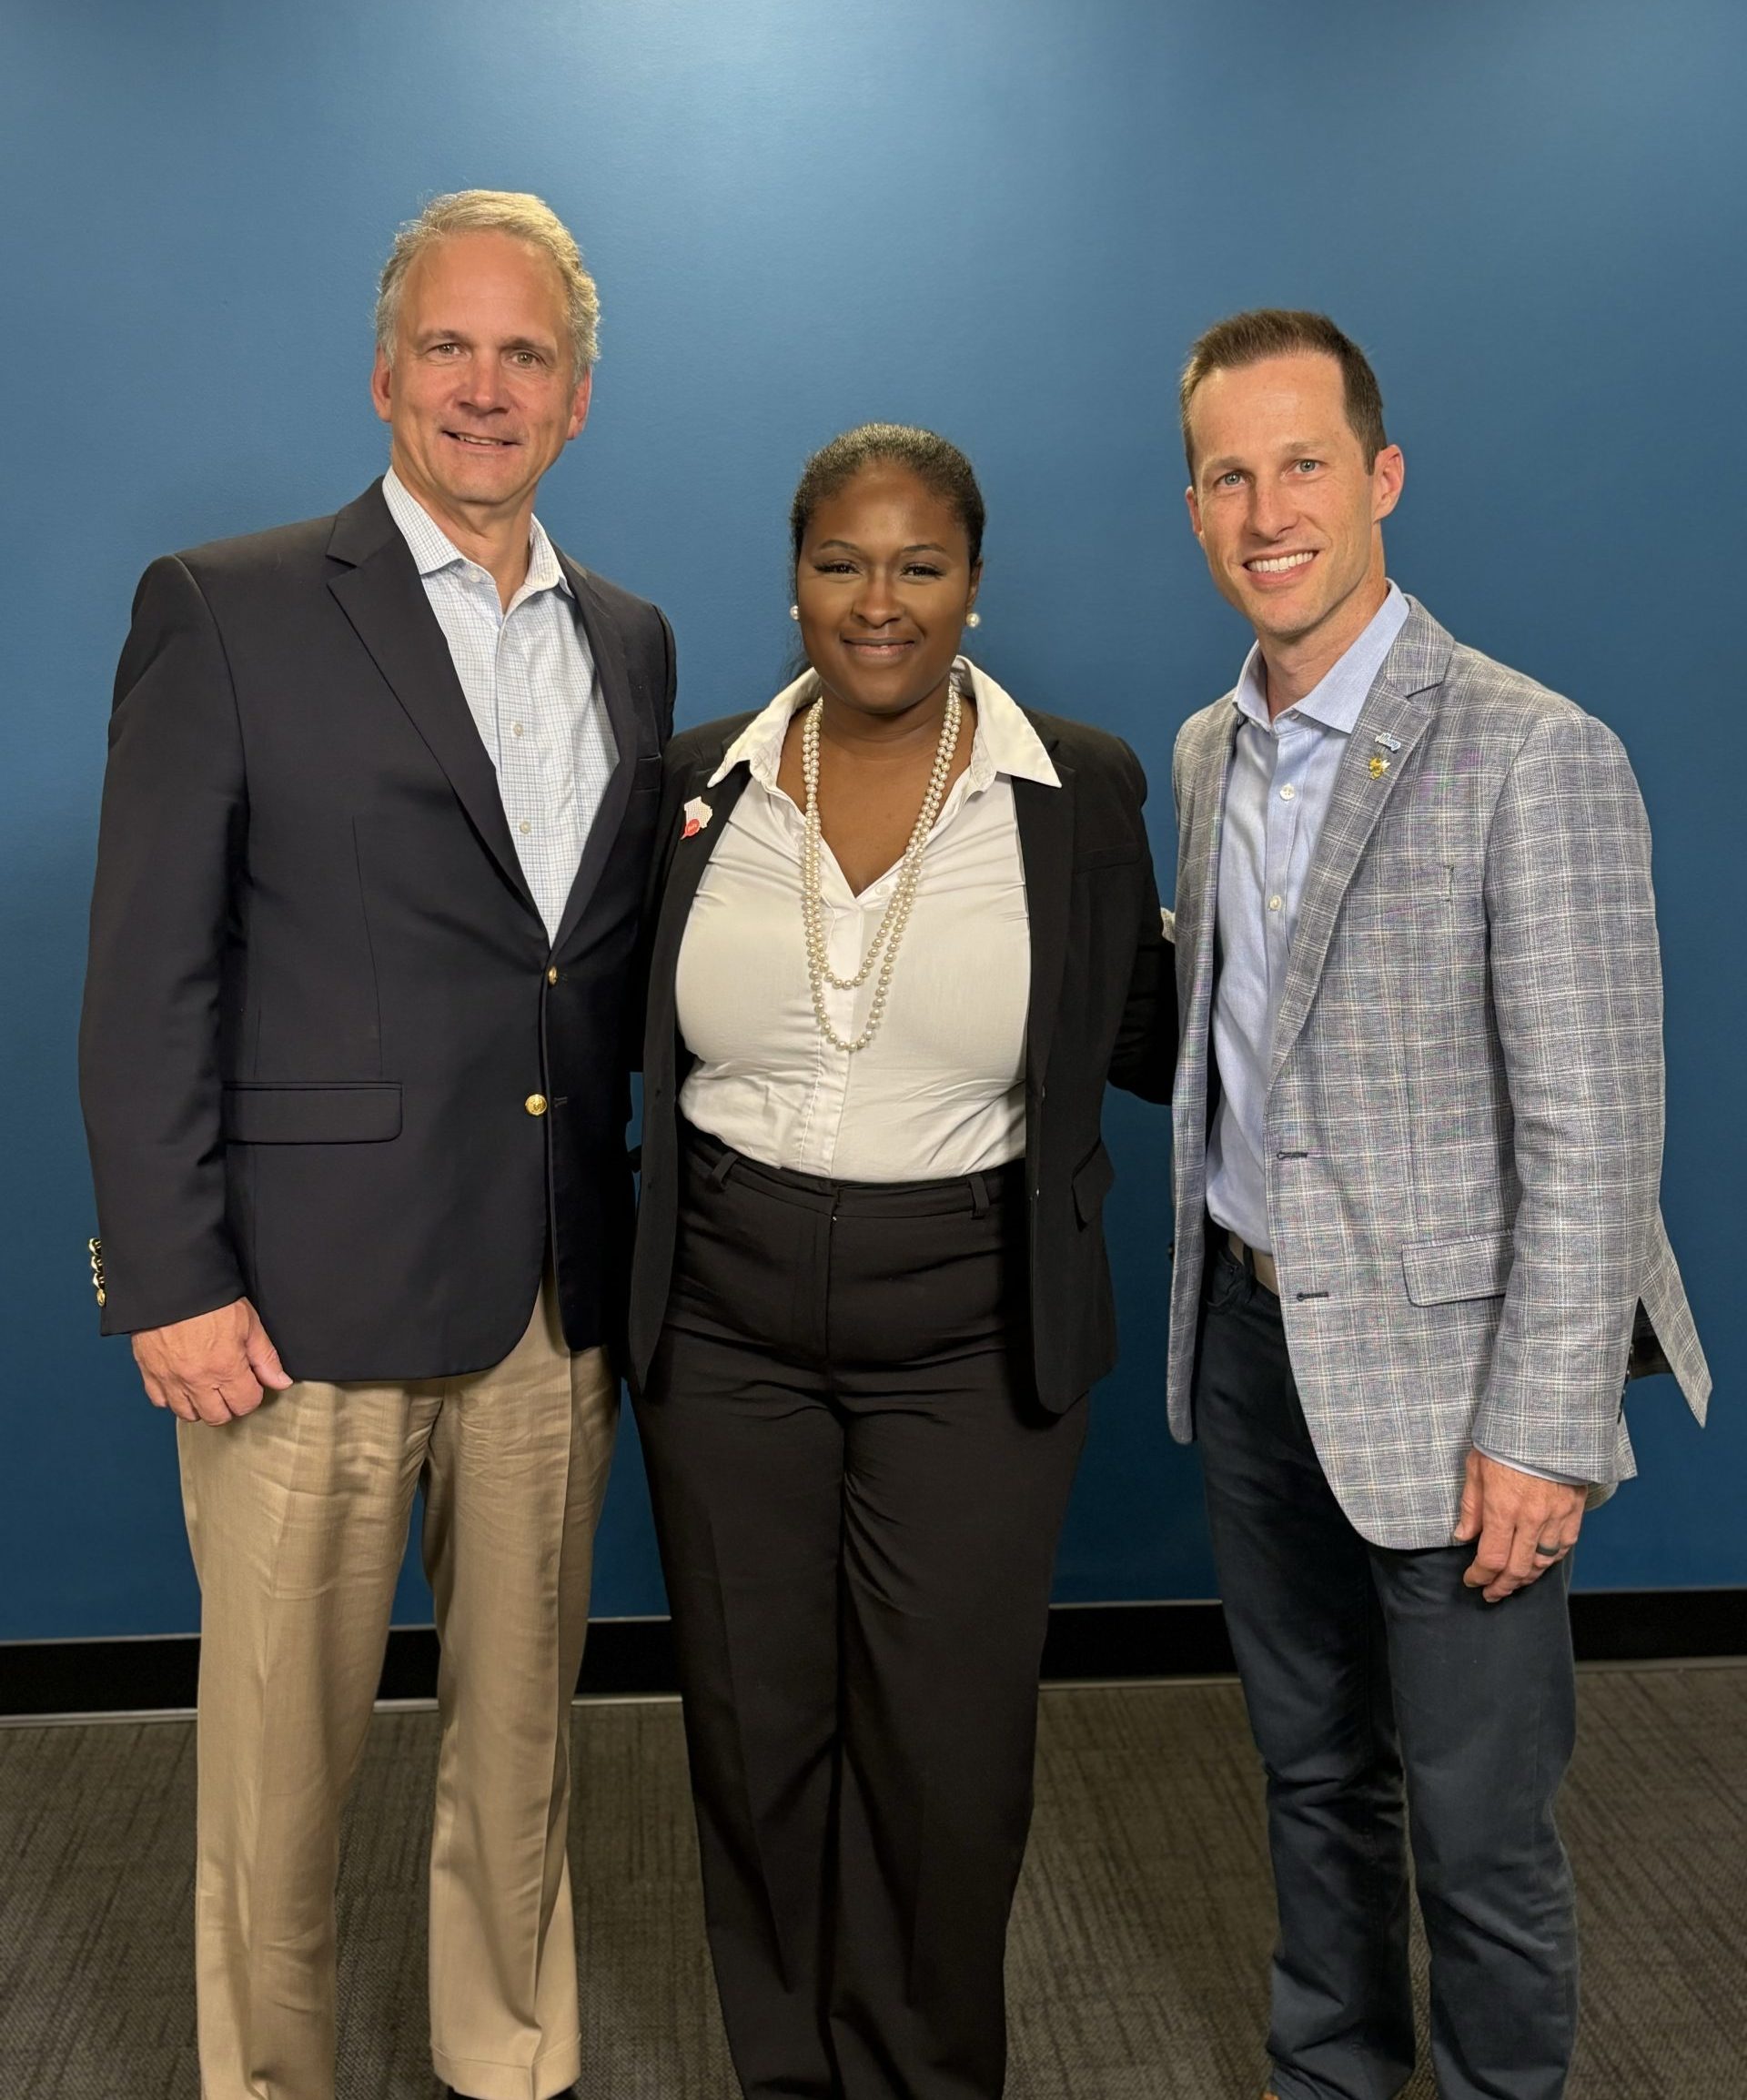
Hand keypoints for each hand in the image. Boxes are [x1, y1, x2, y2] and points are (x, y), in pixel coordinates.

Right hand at [132, 1298, 292, 1424]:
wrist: (170, 1283)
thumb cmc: (210, 1299)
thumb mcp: (248, 1323)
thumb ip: (265, 1358)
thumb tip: (281, 1382)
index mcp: (225, 1368)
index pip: (245, 1404)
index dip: (252, 1394)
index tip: (250, 1382)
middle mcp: (196, 1381)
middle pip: (217, 1417)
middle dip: (229, 1404)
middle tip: (231, 1386)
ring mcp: (170, 1379)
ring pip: (188, 1414)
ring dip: (201, 1405)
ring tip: (207, 1385)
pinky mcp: (149, 1373)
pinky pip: (161, 1402)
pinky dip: (173, 1398)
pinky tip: (183, 1382)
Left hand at [1453, 1450, 1584, 1602]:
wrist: (1548, 1422)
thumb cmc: (1506, 1440)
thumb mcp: (1476, 1467)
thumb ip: (1471, 1507)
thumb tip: (1462, 1537)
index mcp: (1503, 1508)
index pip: (1490, 1559)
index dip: (1479, 1576)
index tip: (1471, 1579)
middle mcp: (1531, 1519)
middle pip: (1517, 1569)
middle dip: (1501, 1586)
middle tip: (1490, 1593)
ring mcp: (1556, 1517)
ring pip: (1543, 1563)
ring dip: (1526, 1578)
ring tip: (1512, 1583)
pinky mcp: (1574, 1511)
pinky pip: (1564, 1547)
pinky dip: (1550, 1562)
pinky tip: (1539, 1564)